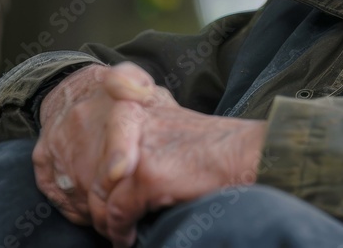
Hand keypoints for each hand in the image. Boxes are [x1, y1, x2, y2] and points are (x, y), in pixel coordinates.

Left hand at [33, 62, 266, 246]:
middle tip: (107, 223)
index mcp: (139, 108)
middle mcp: (132, 123)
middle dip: (97, 203)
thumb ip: (147, 137)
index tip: (99, 194)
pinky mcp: (145, 175)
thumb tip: (121, 169)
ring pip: (101, 196)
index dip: (95, 174)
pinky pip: (117, 214)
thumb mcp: (175, 128)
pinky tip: (129, 238)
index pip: (99, 141)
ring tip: (118, 234)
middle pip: (95, 172)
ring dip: (106, 222)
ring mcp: (137, 149)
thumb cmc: (220, 147)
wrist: (247, 153)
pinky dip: (120, 232)